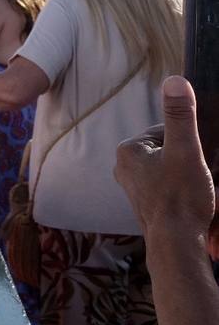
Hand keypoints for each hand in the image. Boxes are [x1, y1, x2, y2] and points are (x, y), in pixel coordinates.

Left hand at [114, 76, 217, 257]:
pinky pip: (168, 186)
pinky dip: (183, 189)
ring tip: (197, 189)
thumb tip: (175, 81)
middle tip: (199, 176)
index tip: (198, 158)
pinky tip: (192, 201)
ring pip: (170, 168)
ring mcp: (132, 186)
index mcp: (128, 150)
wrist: (176, 243)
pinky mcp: (144, 202)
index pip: (168, 131)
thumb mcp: (187, 150)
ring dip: (188, 175)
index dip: (191, 142)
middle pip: (169, 150)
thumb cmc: (181, 197)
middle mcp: (123, 167)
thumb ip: (181, 116)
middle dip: (189, 159)